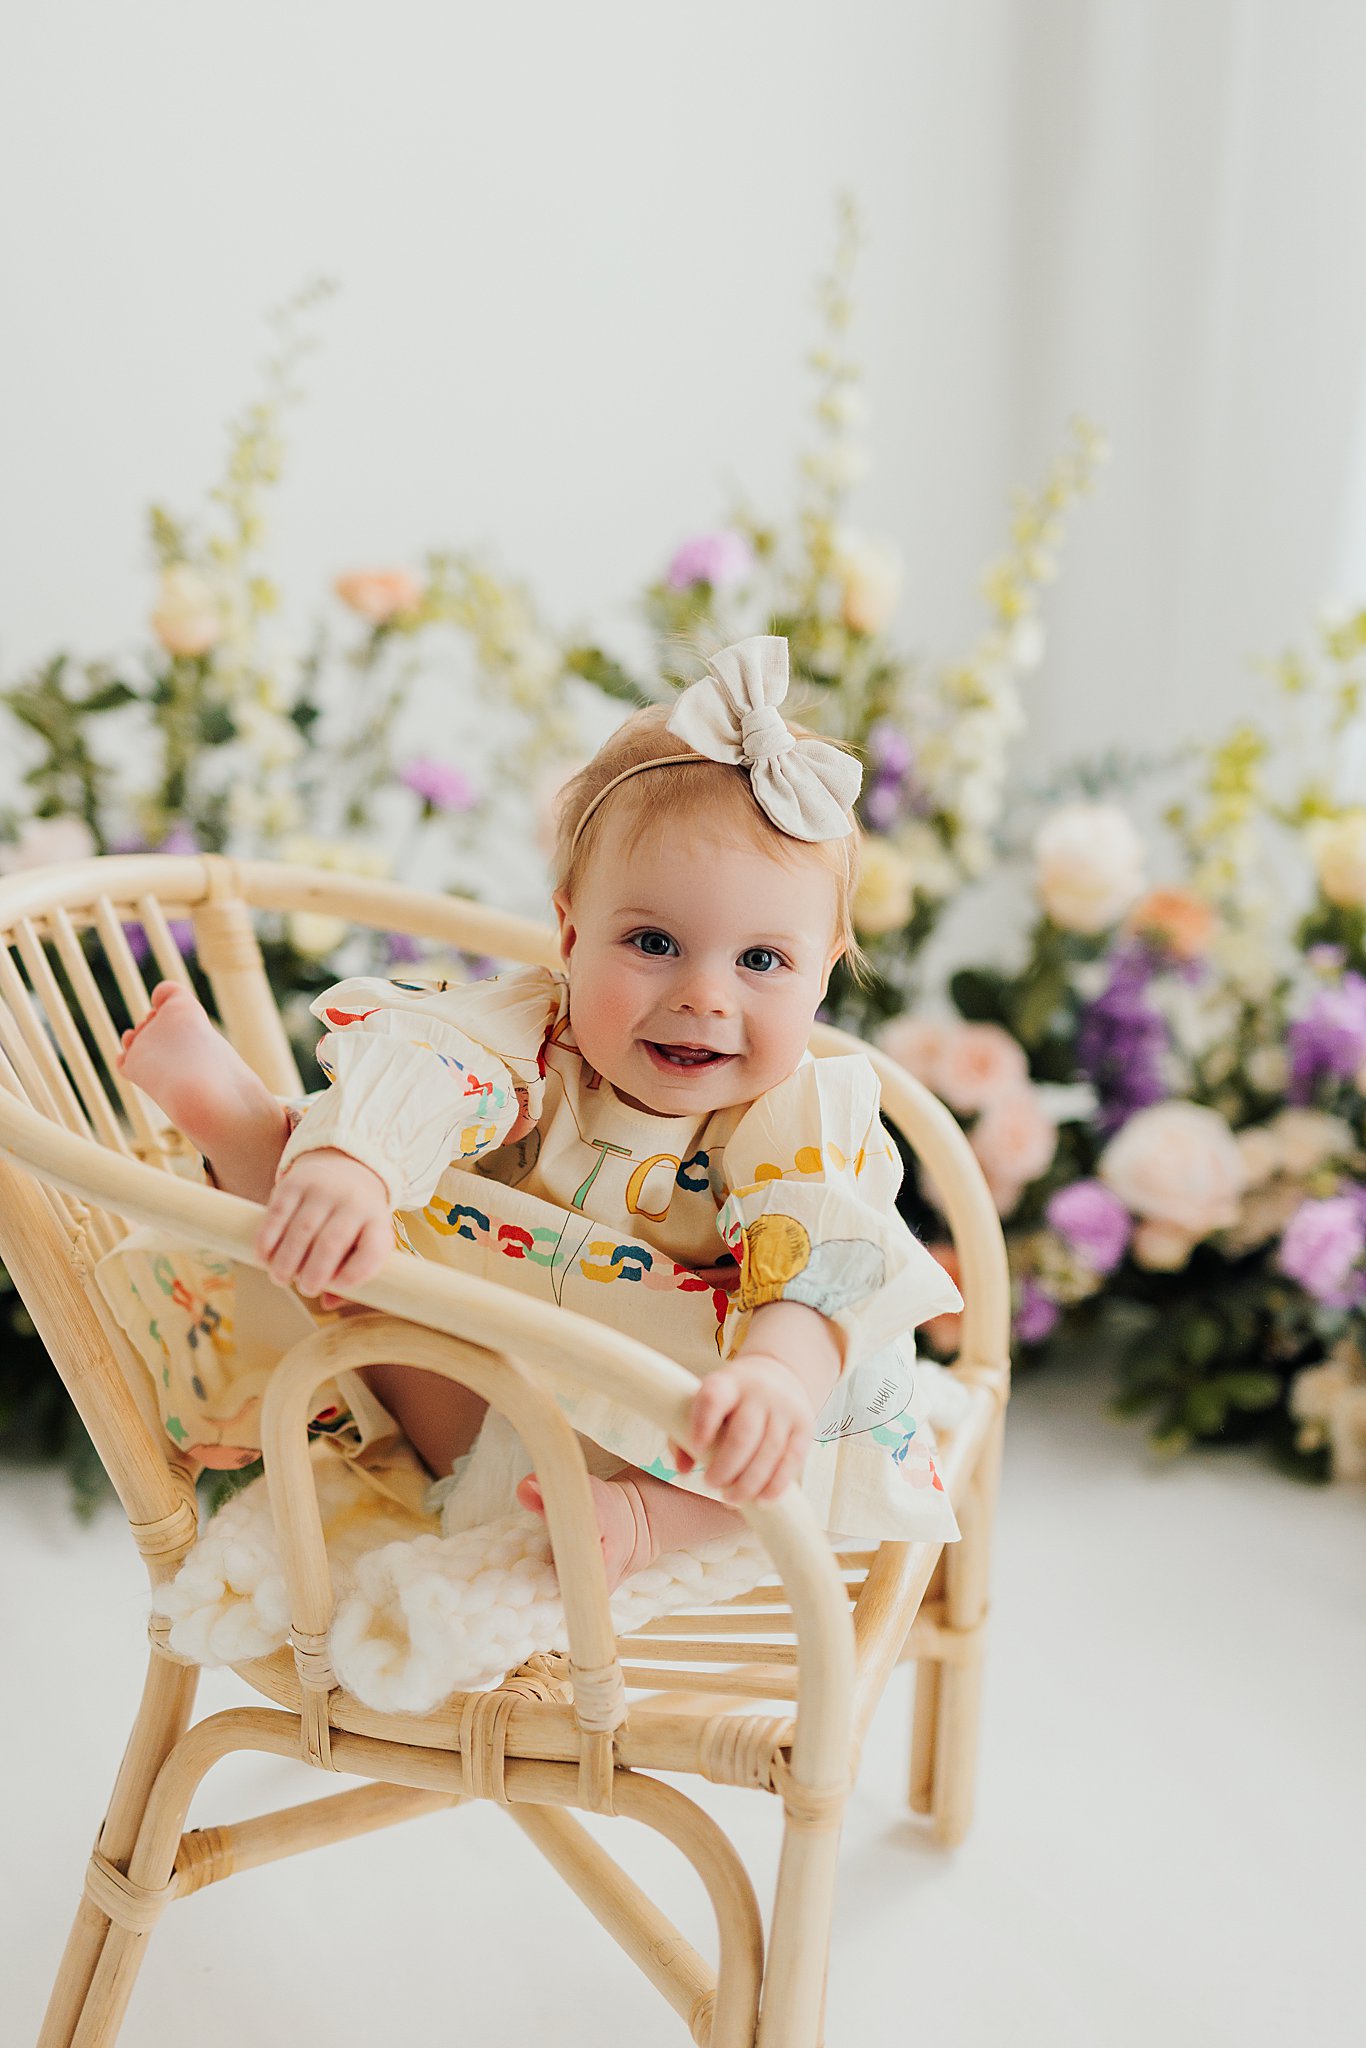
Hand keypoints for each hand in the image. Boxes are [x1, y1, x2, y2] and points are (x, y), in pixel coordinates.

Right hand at [255, 1148, 392, 1307]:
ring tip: (280, 1278)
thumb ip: (352, 1272)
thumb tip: (328, 1304)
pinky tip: (263, 1257)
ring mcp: (323, 1189)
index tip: (337, 1287)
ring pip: (302, 1229)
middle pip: (333, 1242)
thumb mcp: (366, 1238)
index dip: (356, 1274)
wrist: (345, 1165)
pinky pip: (278, 1213)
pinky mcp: (295, 1182)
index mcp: (377, 1218)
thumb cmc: (355, 1217)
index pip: (373, 1249)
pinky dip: (267, 1239)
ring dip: (287, 1260)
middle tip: (305, 1289)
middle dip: (315, 1272)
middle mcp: (353, 1201)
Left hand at [673, 1352, 814, 1504]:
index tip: (697, 1447)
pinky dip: (777, 1484)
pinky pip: (793, 1460)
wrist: (777, 1375)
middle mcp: (758, 1393)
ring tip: (731, 1498)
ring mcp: (784, 1409)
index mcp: (727, 1384)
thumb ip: (684, 1434)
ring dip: (750, 1482)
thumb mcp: (706, 1404)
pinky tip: (763, 1499)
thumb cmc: (731, 1400)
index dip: (704, 1423)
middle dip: (726, 1467)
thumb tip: (682, 1469)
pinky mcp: (804, 1426)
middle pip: (744, 1434)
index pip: (714, 1398)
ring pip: (769, 1451)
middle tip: (712, 1484)